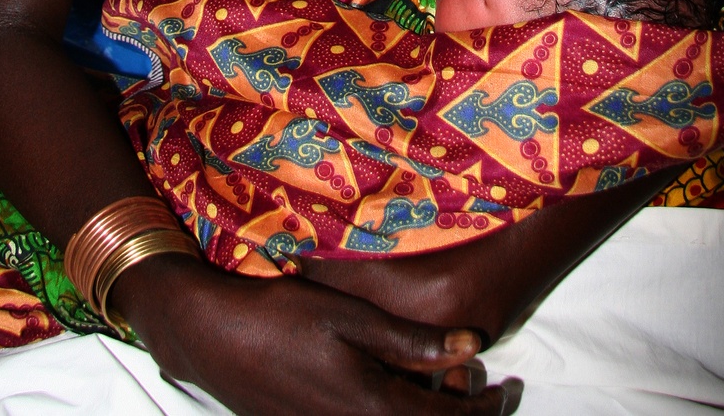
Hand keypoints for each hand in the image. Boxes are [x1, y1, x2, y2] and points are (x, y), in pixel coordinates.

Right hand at [112, 254, 509, 415]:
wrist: (214, 338)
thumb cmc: (282, 316)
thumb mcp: (351, 317)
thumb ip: (412, 343)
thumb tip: (471, 347)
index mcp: (372, 409)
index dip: (485, 410)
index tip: (509, 389)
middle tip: (488, 391)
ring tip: (449, 390)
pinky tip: (398, 396)